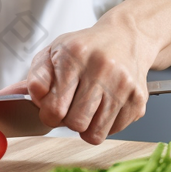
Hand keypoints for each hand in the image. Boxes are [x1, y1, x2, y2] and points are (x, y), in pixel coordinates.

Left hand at [22, 0, 170, 143]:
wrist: (126, 37)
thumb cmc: (85, 47)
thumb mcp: (54, 51)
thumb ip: (37, 76)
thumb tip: (32, 96)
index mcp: (75, 56)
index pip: (54, 108)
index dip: (48, 114)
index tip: (51, 108)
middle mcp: (102, 69)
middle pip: (75, 123)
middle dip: (67, 121)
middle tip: (69, 108)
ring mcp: (123, 86)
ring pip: (95, 134)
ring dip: (86, 125)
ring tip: (86, 108)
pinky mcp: (138, 100)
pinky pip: (113, 132)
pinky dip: (104, 124)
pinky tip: (103, 105)